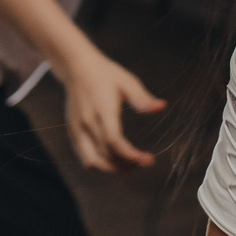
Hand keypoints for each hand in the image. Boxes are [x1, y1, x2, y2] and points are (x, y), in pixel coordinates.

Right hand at [55, 48, 161, 171]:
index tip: (148, 159)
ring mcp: (77, 128)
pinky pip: (85, 156)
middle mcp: (87, 122)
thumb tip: (162, 107)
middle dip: (126, 164)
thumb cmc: (106, 74)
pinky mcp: (73, 132)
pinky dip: (100, 164)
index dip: (131, 155)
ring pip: (92, 161)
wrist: (78, 67)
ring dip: (112, 168)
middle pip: (106, 154)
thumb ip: (143, 98)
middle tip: (144, 161)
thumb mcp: (127, 82)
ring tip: (129, 165)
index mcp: (102, 109)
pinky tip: (115, 159)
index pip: (114, 141)